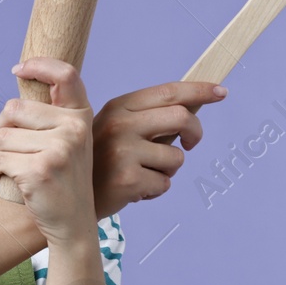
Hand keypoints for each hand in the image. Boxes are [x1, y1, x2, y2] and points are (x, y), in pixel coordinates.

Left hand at [0, 58, 97, 247]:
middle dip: (5, 131)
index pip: (65, 75)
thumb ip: (53, 114)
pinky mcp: (40, 170)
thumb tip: (21, 74)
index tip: (18, 69)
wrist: (72, 224)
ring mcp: (59, 149)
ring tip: (18, 170)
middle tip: (19, 153)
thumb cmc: (62, 180)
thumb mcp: (69, 141)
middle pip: (14, 109)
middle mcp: (74, 129)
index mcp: (81, 117)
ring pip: (2, 136)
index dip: (40, 65)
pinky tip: (11, 181)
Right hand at [90, 81, 228, 218]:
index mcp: (119, 106)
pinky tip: (134, 189)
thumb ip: (149, 117)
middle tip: (190, 145)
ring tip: (144, 174)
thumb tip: (194, 105)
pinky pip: (165, 183)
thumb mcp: (116, 129)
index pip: (168, 91)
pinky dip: (156, 189)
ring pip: (177, 157)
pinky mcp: (128, 178)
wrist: (64, 194)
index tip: (221, 92)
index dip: (199, 90)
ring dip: (169, 170)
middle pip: (182, 118)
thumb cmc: (99, 162)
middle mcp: (120, 123)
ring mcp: (123, 151)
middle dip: (196, 133)